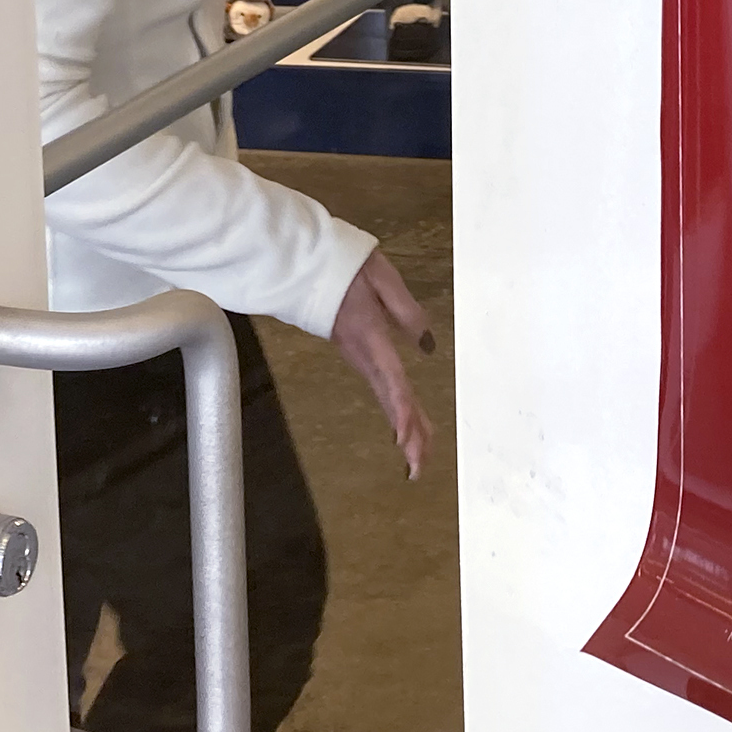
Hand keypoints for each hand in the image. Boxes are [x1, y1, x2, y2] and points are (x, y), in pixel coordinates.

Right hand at [327, 249, 434, 479]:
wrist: (303, 263)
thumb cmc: (345, 264)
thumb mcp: (382, 277)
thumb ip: (406, 310)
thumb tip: (428, 344)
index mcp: (370, 335)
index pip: (390, 377)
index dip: (400, 408)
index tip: (406, 437)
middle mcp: (362, 352)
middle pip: (389, 397)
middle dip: (406, 433)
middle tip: (419, 467)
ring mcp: (357, 355)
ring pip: (386, 395)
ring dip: (405, 426)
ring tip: (420, 457)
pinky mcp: (357, 352)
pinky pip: (381, 385)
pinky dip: (396, 408)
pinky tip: (405, 424)